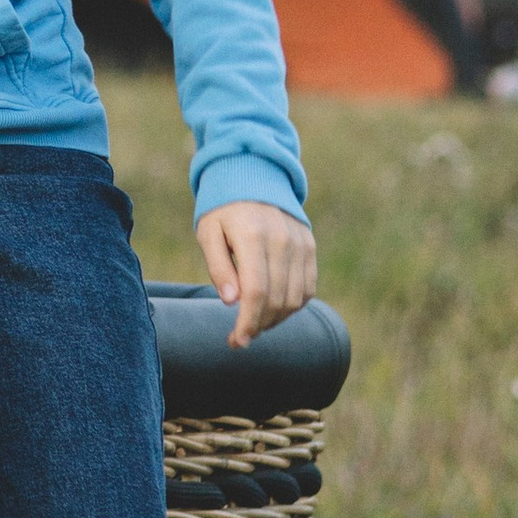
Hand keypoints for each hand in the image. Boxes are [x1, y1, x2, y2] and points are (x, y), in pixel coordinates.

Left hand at [196, 200, 317, 344]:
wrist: (254, 176)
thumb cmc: (224, 209)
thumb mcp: (209, 232)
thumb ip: (219, 266)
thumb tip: (230, 301)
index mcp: (252, 237)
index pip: (256, 293)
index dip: (248, 323)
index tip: (236, 341)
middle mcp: (282, 241)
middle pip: (277, 301)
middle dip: (258, 326)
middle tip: (240, 337)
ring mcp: (300, 244)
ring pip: (295, 299)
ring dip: (275, 320)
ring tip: (255, 322)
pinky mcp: (309, 247)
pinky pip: (307, 288)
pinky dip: (292, 306)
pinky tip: (272, 308)